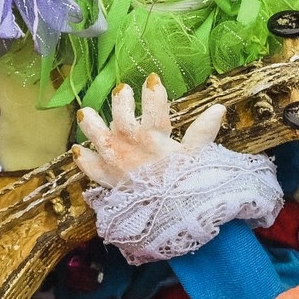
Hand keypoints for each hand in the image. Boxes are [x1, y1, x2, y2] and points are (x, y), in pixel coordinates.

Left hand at [73, 75, 225, 191]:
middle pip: (121, 120)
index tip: (152, 79)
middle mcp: (131, 149)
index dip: (153, 94)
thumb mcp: (196, 159)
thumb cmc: (185, 185)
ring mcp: (116, 164)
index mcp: (155, 141)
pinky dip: (84, 159)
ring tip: (85, 112)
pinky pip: (91, 168)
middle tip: (123, 90)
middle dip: (121, 103)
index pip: (155, 111)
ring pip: (99, 139)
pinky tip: (78, 149)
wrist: (170, 219)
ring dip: (91, 125)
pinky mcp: (108, 180)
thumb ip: (203, 132)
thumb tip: (219, 107)